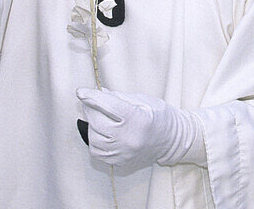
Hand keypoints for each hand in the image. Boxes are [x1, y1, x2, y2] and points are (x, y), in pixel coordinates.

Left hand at [77, 88, 202, 171]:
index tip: (80, 91)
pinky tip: (103, 133)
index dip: (92, 97)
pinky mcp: (121, 162)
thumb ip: (118, 97)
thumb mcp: (142, 100)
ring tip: (100, 118)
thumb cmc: (159, 116)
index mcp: (138, 119)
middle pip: (97, 122)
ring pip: (94, 139)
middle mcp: (130, 139)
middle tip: (91, 102)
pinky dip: (96, 141)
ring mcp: (125, 153)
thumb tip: (97, 93)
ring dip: (92, 126)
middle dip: (91, 109)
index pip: (108, 105)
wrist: (172, 140)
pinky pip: (98, 152)